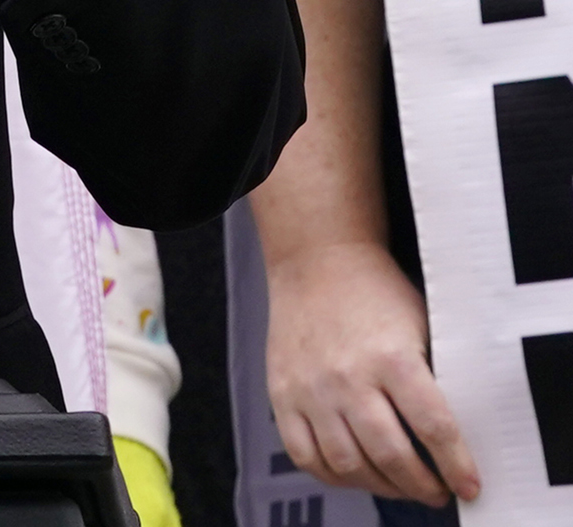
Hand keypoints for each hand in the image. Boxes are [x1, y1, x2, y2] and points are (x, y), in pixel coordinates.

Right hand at [265, 241, 477, 506]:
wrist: (316, 260)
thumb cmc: (376, 294)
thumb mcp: (422, 326)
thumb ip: (436, 380)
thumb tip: (461, 437)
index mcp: (391, 356)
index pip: (434, 427)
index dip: (457, 467)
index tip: (470, 487)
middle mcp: (348, 376)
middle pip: (391, 454)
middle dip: (423, 486)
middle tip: (437, 491)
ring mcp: (310, 388)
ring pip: (348, 464)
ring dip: (382, 486)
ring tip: (399, 484)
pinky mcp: (281, 393)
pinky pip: (305, 454)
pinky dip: (333, 475)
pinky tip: (355, 471)